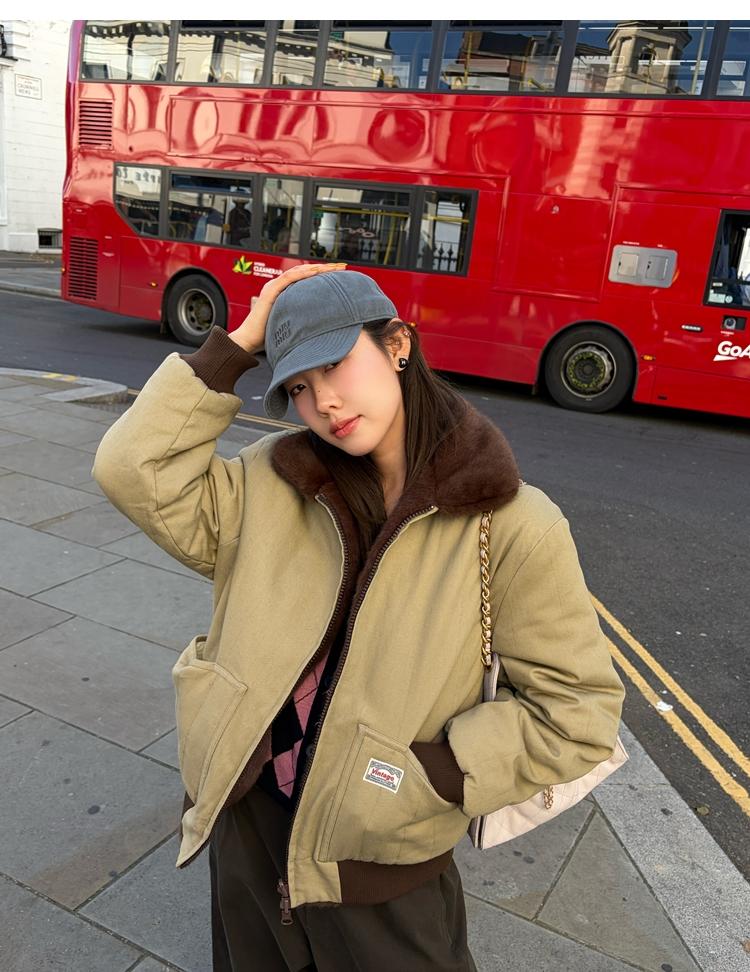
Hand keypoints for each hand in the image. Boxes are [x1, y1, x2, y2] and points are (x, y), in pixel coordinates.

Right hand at [229, 263, 346, 353]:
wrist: (249, 341)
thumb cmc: (268, 337)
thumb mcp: (291, 325)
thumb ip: (302, 320)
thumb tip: (321, 326)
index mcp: (283, 292)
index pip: (306, 278)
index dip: (323, 275)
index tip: (340, 274)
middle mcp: (278, 285)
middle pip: (305, 271)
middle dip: (325, 268)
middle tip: (343, 266)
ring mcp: (274, 287)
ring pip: (299, 271)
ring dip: (318, 268)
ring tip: (334, 267)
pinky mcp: (271, 291)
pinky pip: (289, 279)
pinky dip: (303, 274)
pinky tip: (316, 272)